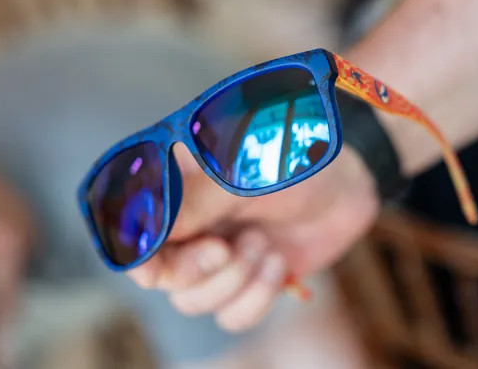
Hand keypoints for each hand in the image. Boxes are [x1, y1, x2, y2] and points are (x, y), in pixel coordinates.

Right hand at [127, 144, 378, 331]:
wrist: (347, 185)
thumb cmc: (294, 161)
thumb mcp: (240, 176)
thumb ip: (191, 204)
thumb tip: (142, 233)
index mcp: (175, 188)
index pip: (131, 230)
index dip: (136, 256)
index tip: (155, 269)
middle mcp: (188, 224)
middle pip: (160, 276)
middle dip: (196, 270)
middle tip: (226, 248)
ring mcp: (215, 254)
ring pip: (194, 302)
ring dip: (233, 280)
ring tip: (264, 245)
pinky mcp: (245, 280)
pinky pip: (230, 316)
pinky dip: (256, 297)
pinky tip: (278, 264)